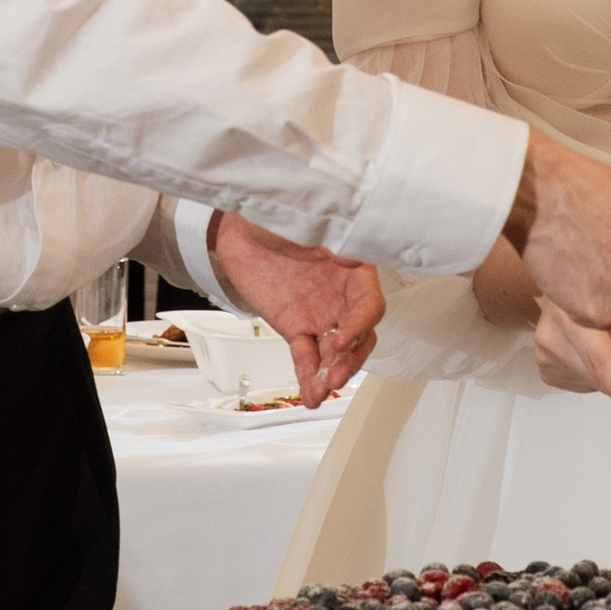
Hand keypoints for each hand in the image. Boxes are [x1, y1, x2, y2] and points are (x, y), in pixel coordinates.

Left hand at [205, 212, 383, 407]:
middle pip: (359, 336)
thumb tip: (346, 250)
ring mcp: (321, 314)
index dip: (359, 324)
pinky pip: (307, 357)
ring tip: (321, 391)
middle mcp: (343, 296)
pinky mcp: (297, 328)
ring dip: (331, 374)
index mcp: (354, 269)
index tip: (341, 338)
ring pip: (335, 353)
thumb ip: (330, 239)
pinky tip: (310, 396)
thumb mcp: (309, 221)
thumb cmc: (279, 214)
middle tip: (334, 374)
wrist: (241, 226)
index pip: (369, 304)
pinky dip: (308, 377)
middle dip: (350, 359)